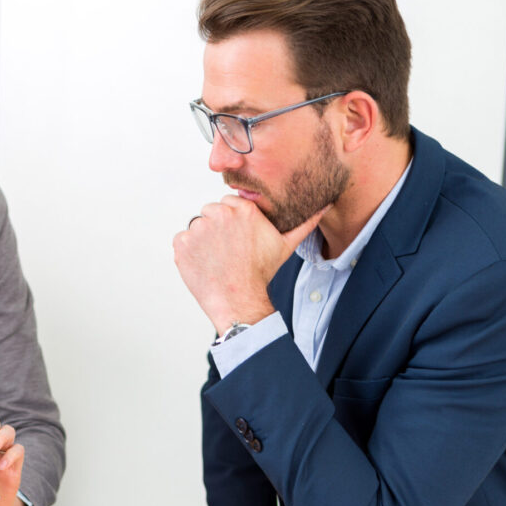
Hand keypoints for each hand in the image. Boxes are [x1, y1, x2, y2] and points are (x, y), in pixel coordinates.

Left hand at [173, 195, 327, 332]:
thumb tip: (323, 205)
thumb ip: (304, 222)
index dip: (232, 222)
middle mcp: (219, 214)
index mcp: (243, 209)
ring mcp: (198, 228)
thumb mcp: (286, 245)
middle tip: (228, 251)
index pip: (229, 204)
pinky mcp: (182, 243)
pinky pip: (182, 240)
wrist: (238, 301)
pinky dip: (189, 251)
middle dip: (217, 228)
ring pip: (197, 227)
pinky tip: (204, 263)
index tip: (238, 239)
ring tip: (217, 258)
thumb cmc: (262, 273)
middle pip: (211, 213)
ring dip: (203, 240)